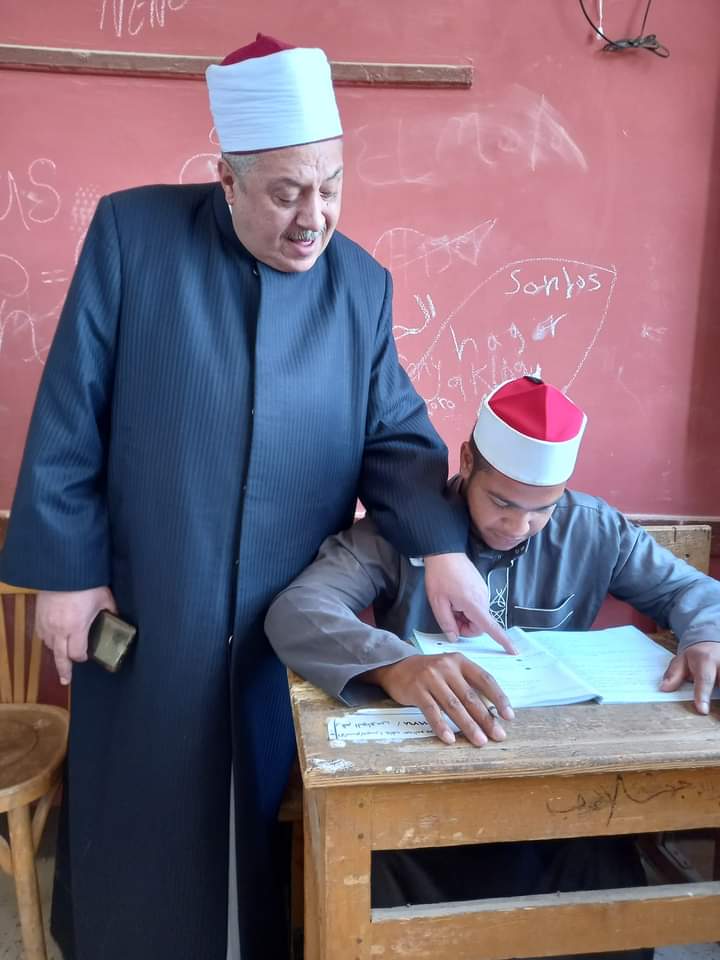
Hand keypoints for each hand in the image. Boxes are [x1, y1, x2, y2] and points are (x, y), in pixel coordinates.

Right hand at [36, 587, 116, 685]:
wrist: (64, 568)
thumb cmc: (86, 583)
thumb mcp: (104, 598)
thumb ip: (110, 611)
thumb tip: (117, 618)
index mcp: (76, 628)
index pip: (76, 654)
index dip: (82, 657)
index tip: (86, 656)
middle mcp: (59, 629)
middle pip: (59, 657)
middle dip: (64, 670)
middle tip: (66, 680)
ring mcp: (46, 623)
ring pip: (49, 645)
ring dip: (56, 652)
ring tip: (61, 657)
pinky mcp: (38, 615)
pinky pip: (40, 633)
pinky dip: (47, 639)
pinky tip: (52, 639)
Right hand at [363, 653, 514, 746]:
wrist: (396, 667)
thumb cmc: (430, 673)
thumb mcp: (450, 671)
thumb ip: (468, 685)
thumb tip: (491, 712)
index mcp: (460, 661)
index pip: (485, 679)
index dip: (498, 697)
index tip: (508, 716)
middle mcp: (447, 667)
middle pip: (470, 696)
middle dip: (486, 718)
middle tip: (497, 735)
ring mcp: (430, 677)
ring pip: (453, 705)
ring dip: (468, 725)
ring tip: (479, 740)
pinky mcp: (416, 689)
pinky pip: (431, 710)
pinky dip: (441, 726)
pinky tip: (449, 739)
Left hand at [423, 552, 516, 651]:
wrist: (444, 552)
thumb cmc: (440, 575)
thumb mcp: (437, 602)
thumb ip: (446, 623)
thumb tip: (454, 637)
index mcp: (474, 604)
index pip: (491, 627)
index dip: (503, 640)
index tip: (514, 651)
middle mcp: (483, 598)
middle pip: (479, 624)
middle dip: (465, 626)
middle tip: (449, 616)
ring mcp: (483, 592)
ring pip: (477, 615)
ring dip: (464, 616)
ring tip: (450, 603)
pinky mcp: (481, 587)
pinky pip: (476, 605)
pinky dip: (466, 607)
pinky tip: (454, 597)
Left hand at [660, 641, 719, 714]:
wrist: (712, 645)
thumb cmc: (696, 656)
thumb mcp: (682, 660)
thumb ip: (674, 674)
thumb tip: (664, 688)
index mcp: (706, 661)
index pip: (705, 680)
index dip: (703, 695)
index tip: (702, 710)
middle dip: (718, 700)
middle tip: (715, 719)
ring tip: (716, 719)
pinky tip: (718, 713)